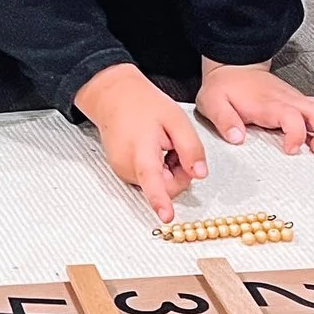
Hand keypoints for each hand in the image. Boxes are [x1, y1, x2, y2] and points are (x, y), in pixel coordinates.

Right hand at [75, 63, 208, 221]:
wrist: (114, 97)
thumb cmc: (143, 105)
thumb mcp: (176, 119)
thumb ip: (191, 147)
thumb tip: (200, 174)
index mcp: (141, 150)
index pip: (152, 180)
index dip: (161, 200)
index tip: (166, 216)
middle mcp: (127, 166)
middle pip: (165, 186)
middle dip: (179, 172)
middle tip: (176, 147)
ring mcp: (122, 171)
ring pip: (158, 184)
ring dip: (168, 170)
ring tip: (161, 144)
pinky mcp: (122, 172)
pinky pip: (149, 180)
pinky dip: (157, 168)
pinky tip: (152, 149)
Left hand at [196, 59, 313, 155]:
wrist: (233, 66)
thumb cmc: (225, 87)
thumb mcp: (213, 103)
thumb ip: (224, 120)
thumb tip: (236, 137)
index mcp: (269, 103)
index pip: (292, 117)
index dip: (296, 135)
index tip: (291, 149)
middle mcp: (288, 100)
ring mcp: (297, 100)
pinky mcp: (300, 101)